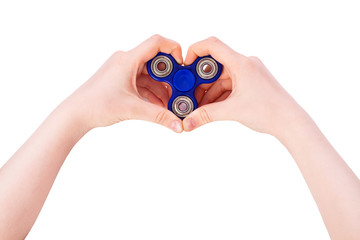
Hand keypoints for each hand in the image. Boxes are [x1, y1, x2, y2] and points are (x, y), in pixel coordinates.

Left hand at [63, 35, 182, 132]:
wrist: (75, 114)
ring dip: (161, 88)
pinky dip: (151, 92)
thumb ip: (159, 116)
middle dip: (169, 76)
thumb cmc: (96, 105)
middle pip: (155, 61)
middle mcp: (125, 61)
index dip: (173, 50)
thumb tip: (178, 124)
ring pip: (149, 74)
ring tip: (170, 104)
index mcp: (127, 60)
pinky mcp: (121, 80)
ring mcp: (123, 70)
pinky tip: (158, 106)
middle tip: (179, 89)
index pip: (156, 43)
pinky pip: (142, 82)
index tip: (182, 66)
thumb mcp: (133, 109)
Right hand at [183, 37, 303, 135]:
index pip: (213, 46)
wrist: (290, 121)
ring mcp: (248, 73)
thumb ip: (206, 115)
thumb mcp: (233, 111)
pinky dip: (219, 95)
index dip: (195, 51)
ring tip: (199, 107)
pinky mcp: (250, 83)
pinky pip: (229, 85)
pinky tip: (211, 108)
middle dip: (199, 80)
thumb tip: (188, 122)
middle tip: (188, 93)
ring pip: (221, 78)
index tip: (185, 65)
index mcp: (241, 63)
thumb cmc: (269, 111)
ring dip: (208, 91)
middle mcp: (245, 64)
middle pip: (214, 66)